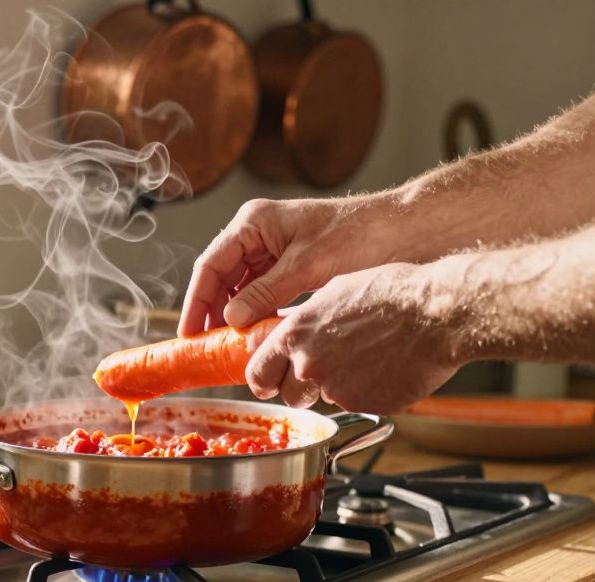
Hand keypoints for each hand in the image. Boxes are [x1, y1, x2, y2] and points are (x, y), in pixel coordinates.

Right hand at [179, 196, 399, 335]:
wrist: (405, 232)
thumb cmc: (361, 235)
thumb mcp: (307, 267)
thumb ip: (265, 293)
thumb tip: (231, 321)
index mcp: (254, 222)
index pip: (211, 264)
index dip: (196, 301)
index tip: (189, 332)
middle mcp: (258, 233)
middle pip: (221, 277)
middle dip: (213, 311)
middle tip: (207, 346)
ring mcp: (274, 248)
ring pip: (240, 287)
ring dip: (235, 315)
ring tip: (230, 346)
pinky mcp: (291, 265)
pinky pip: (262, 292)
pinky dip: (257, 313)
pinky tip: (257, 335)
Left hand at [245, 263, 461, 412]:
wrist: (435, 314)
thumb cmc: (389, 294)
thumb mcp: (332, 294)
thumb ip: (302, 322)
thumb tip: (286, 334)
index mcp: (295, 336)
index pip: (257, 372)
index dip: (262, 379)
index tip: (266, 382)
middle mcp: (310, 366)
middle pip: (288, 395)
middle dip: (300, 388)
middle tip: (322, 372)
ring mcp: (337, 390)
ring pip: (325, 398)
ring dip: (336, 387)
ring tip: (364, 360)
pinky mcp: (366, 405)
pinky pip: (357, 403)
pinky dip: (366, 392)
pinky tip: (385, 368)